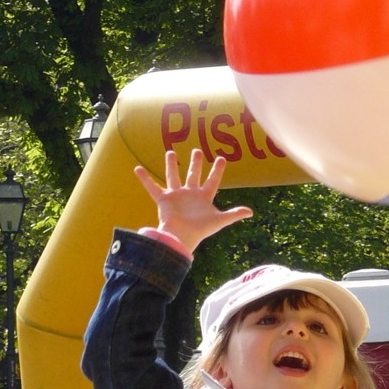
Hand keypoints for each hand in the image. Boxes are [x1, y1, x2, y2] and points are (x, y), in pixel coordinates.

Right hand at [135, 149, 251, 252]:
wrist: (181, 238)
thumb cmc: (200, 231)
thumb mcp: (219, 221)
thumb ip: (233, 214)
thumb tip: (251, 212)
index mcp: (204, 198)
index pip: (212, 181)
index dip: (217, 170)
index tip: (221, 158)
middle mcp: (190, 195)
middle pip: (193, 175)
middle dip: (195, 163)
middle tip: (196, 151)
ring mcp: (176, 196)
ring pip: (173, 176)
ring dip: (171, 165)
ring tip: (170, 152)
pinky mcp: (164, 200)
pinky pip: (152, 187)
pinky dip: (144, 179)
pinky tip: (137, 168)